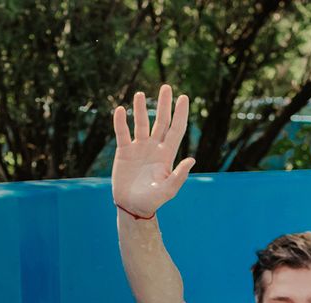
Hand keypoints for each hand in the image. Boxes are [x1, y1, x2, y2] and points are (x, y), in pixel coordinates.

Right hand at [112, 85, 195, 219]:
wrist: (133, 206)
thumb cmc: (153, 200)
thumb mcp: (168, 190)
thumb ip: (179, 176)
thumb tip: (192, 160)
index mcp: (167, 154)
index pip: (176, 130)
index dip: (180, 114)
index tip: (183, 98)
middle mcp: (154, 147)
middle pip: (161, 121)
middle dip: (164, 105)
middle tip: (166, 87)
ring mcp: (139, 148)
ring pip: (140, 123)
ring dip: (140, 109)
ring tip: (140, 94)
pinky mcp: (124, 151)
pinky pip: (122, 133)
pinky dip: (120, 122)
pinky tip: (119, 110)